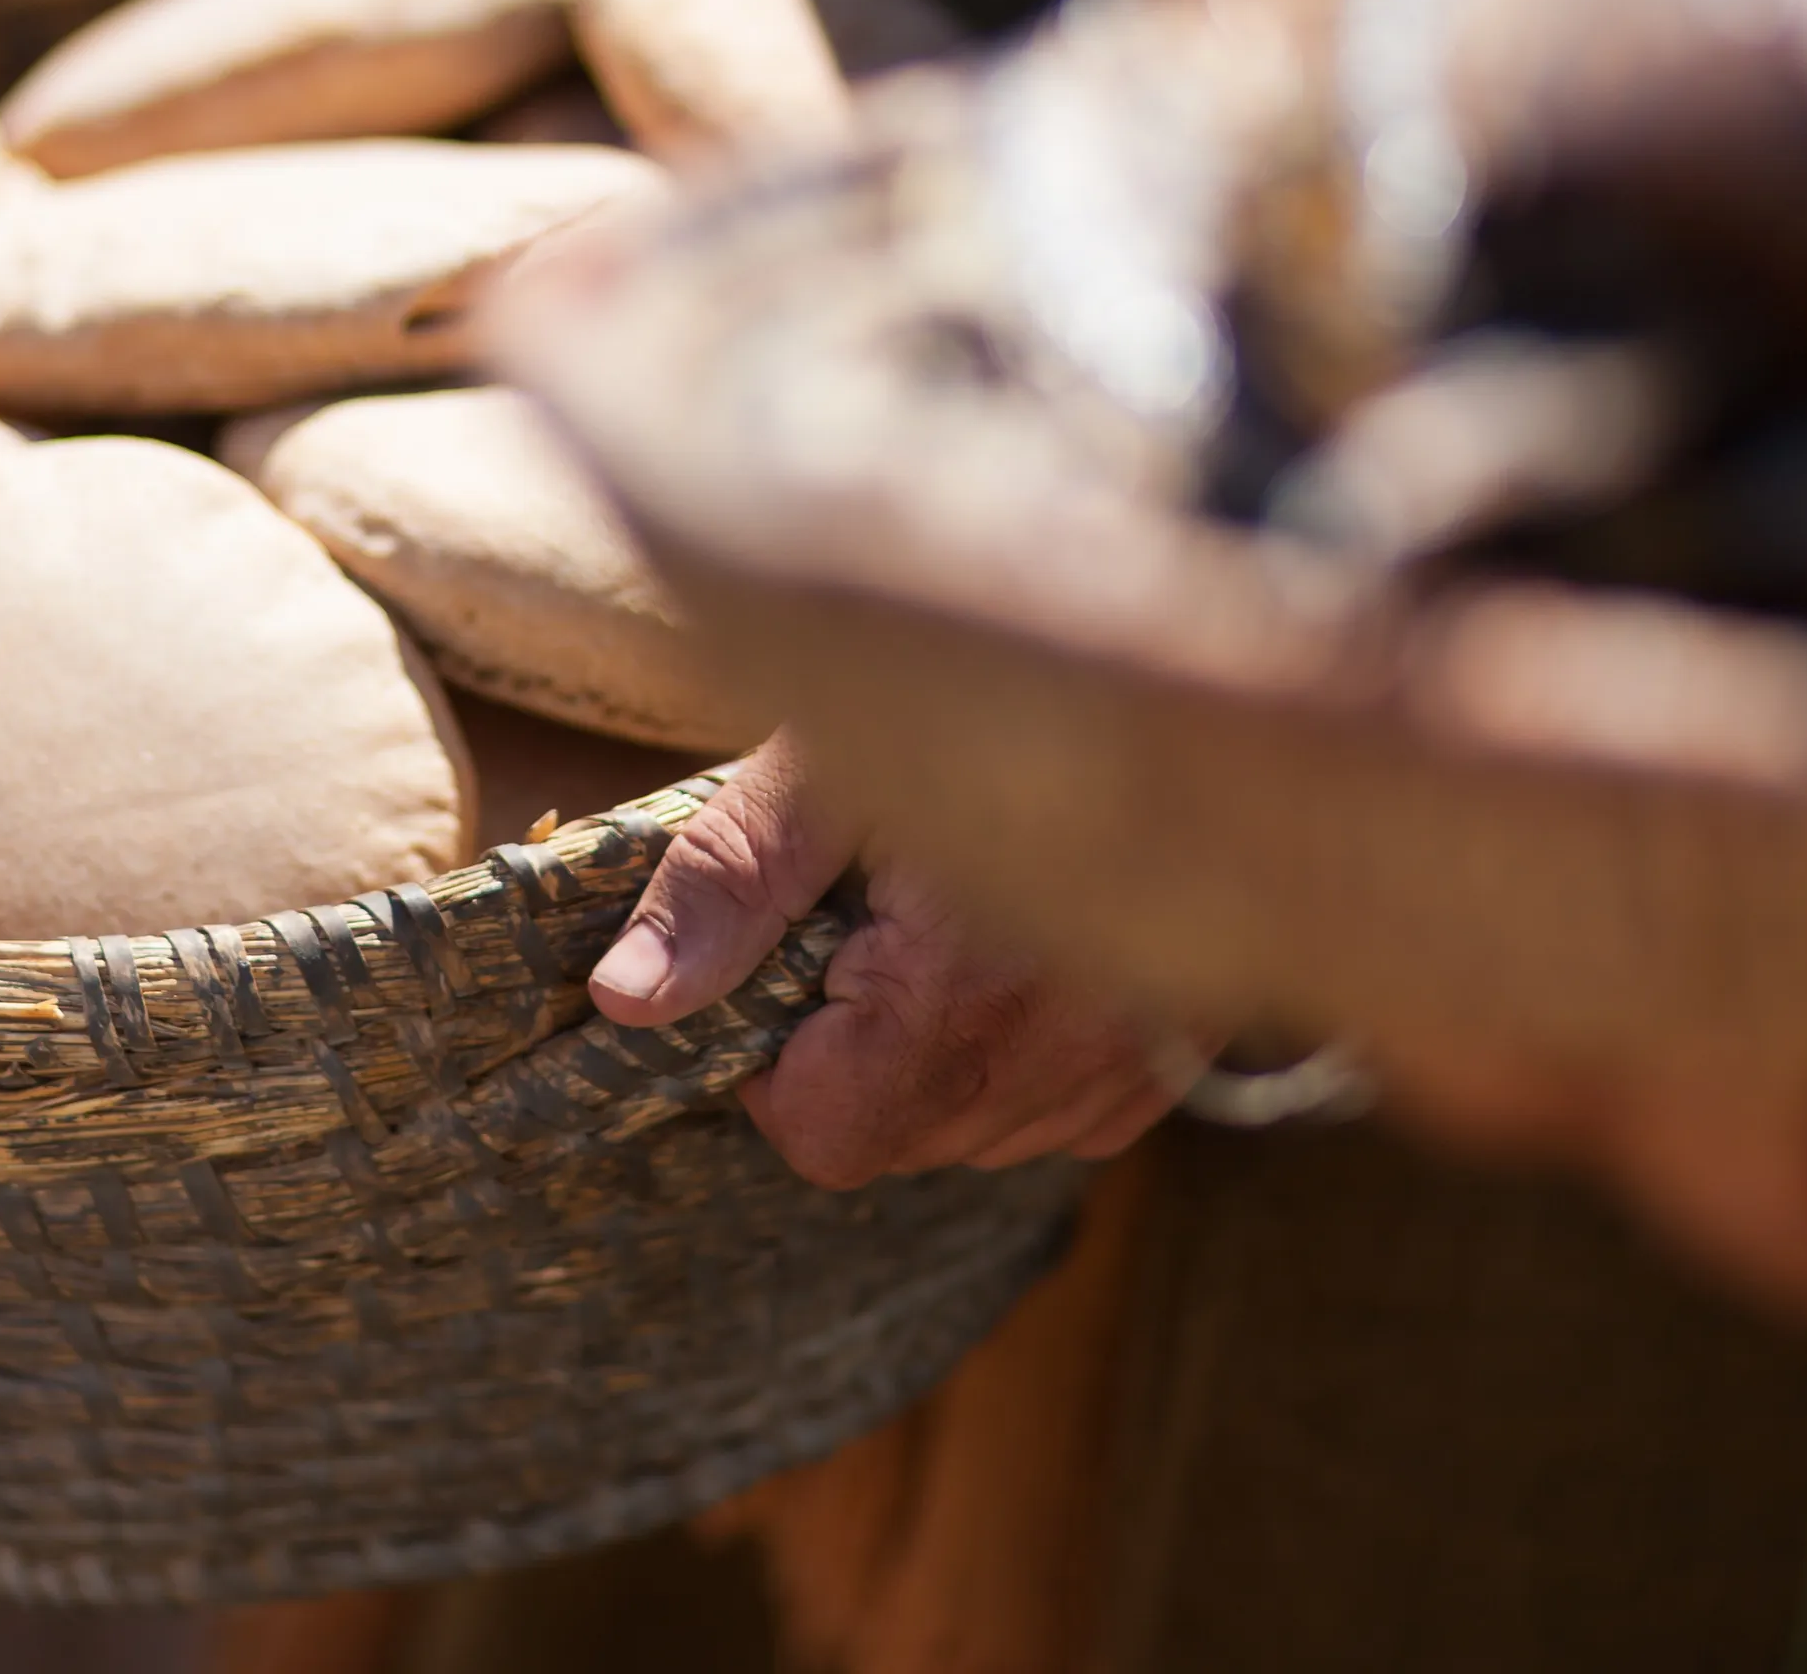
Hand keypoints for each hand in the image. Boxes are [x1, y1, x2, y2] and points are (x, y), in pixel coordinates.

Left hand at [590, 740, 1178, 1187]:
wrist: (1180, 669)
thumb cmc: (987, 691)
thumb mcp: (826, 764)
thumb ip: (727, 883)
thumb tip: (626, 1001)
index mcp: (958, 996)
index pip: (821, 1135)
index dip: (772, 1064)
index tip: (787, 961)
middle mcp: (1056, 1059)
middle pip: (897, 1136)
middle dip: (854, 1053)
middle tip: (874, 918)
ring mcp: (1128, 1067)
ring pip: (981, 1128)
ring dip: (941, 1054)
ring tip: (955, 921)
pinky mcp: (1178, 1058)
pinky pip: (1066, 1105)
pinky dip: (1024, 1050)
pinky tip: (1022, 950)